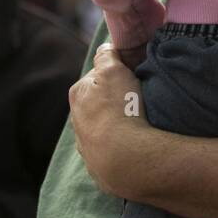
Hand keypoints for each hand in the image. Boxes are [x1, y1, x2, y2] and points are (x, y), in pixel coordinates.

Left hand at [68, 43, 155, 197]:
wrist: (127, 158)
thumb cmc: (120, 109)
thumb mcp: (113, 70)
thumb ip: (106, 55)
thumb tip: (106, 48)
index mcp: (78, 94)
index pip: (97, 75)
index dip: (117, 74)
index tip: (133, 78)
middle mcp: (77, 122)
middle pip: (100, 103)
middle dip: (116, 101)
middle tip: (138, 101)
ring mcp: (87, 148)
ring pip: (105, 129)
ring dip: (119, 126)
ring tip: (140, 125)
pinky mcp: (100, 169)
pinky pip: (113, 152)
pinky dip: (122, 147)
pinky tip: (136, 146)